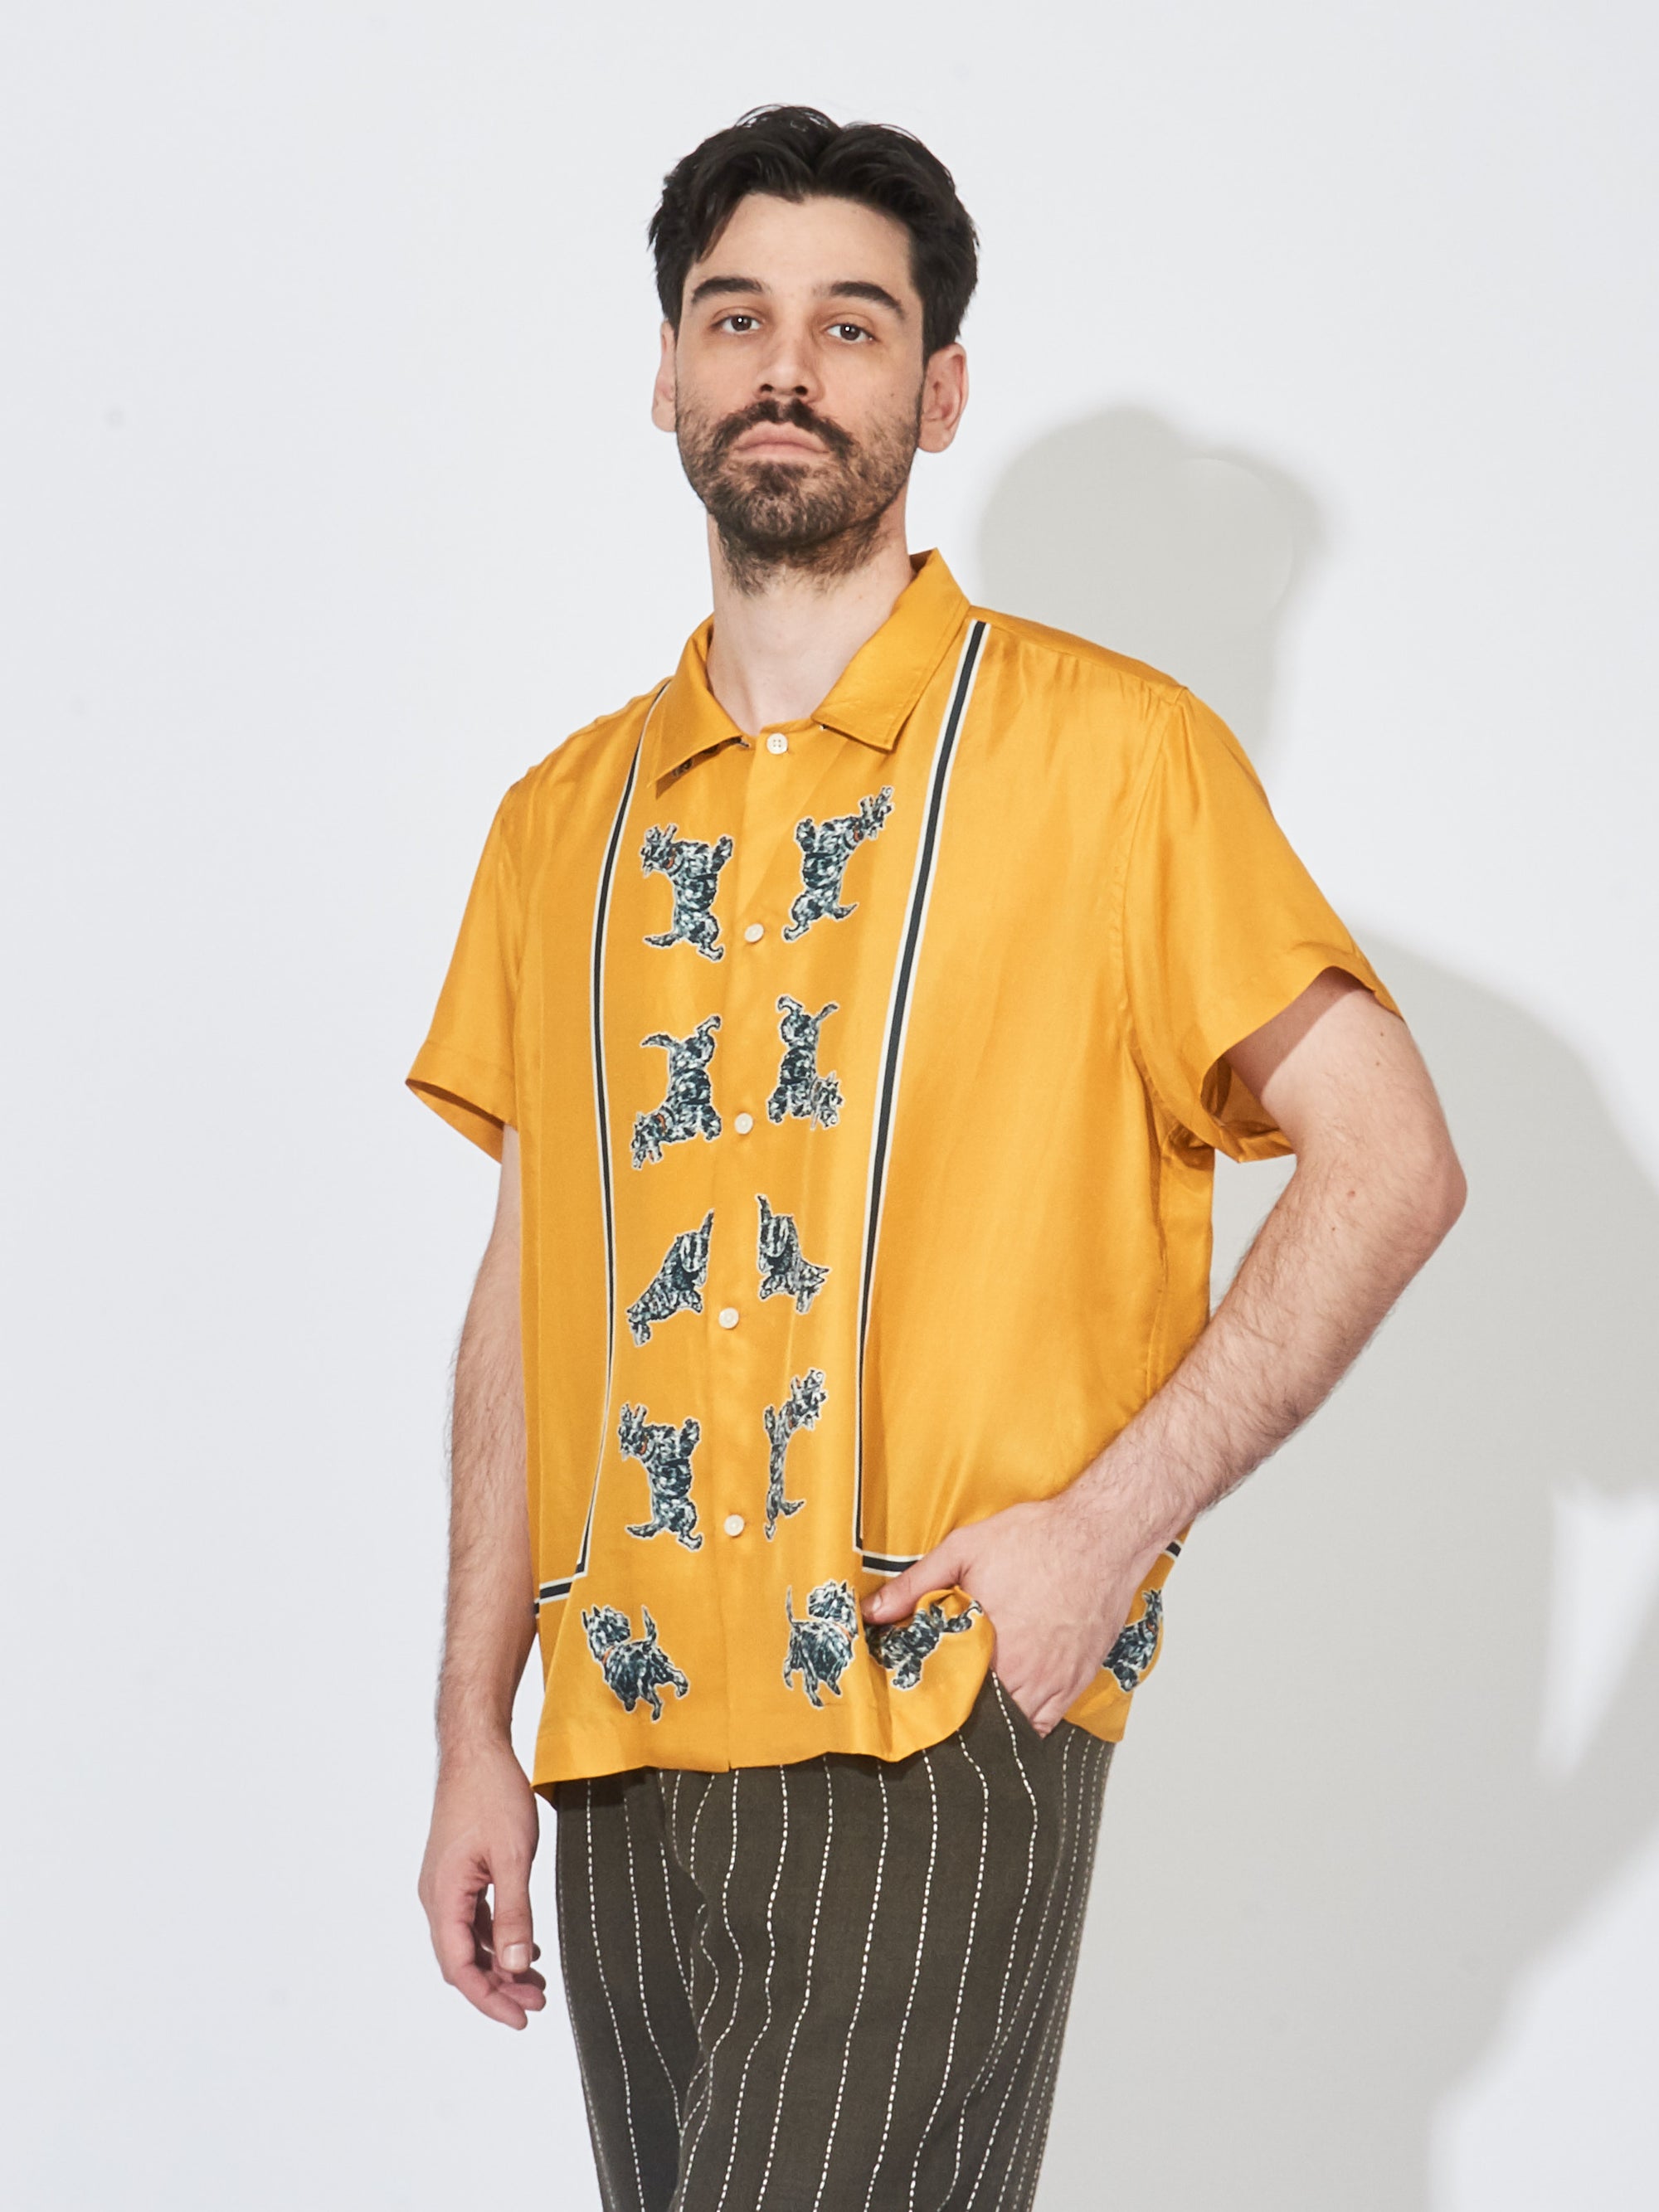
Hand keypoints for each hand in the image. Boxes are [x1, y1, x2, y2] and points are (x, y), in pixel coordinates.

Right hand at [418, 1742, 547, 2028]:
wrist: (476, 1748)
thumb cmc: (491, 1793)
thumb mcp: (514, 1857)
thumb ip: (515, 1914)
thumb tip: (516, 1965)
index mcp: (443, 1896)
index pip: (460, 1968)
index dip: (490, 1999)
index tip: (521, 2018)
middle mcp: (436, 1895)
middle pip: (462, 1960)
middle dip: (499, 1986)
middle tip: (537, 2003)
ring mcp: (445, 1883)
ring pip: (468, 1940)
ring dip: (499, 1962)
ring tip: (536, 1980)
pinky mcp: (457, 1870)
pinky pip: (472, 1917)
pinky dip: (496, 1936)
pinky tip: (523, 1942)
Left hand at [862, 1495, 1159, 1736]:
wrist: (1101, 1536)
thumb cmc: (1038, 1539)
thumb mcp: (964, 1550)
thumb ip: (915, 1584)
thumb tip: (872, 1611)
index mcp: (991, 1646)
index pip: (947, 1698)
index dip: (926, 1701)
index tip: (910, 1698)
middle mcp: (1026, 1675)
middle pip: (980, 1719)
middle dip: (956, 1714)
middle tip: (938, 1699)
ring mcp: (1056, 1684)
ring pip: (1014, 1727)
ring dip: (991, 1720)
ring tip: (970, 1702)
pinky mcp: (1079, 1682)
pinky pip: (1046, 1723)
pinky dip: (1026, 1720)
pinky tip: (1009, 1701)